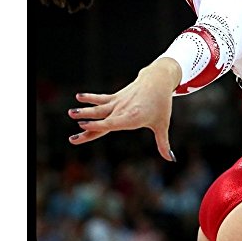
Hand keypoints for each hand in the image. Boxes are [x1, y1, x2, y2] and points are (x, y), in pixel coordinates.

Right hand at [67, 58, 181, 161]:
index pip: (112, 124)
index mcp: (132, 118)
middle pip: (102, 121)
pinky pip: (101, 98)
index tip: (84, 127)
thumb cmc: (161, 105)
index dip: (98, 126)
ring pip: (98, 109)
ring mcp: (118, 103)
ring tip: (70, 112)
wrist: (158, 81)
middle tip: (72, 138)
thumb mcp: (162, 125)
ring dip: (85, 111)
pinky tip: (78, 97)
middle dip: (87, 129)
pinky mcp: (116, 97)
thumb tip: (171, 159)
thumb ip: (163, 143)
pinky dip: (90, 98)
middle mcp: (123, 110)